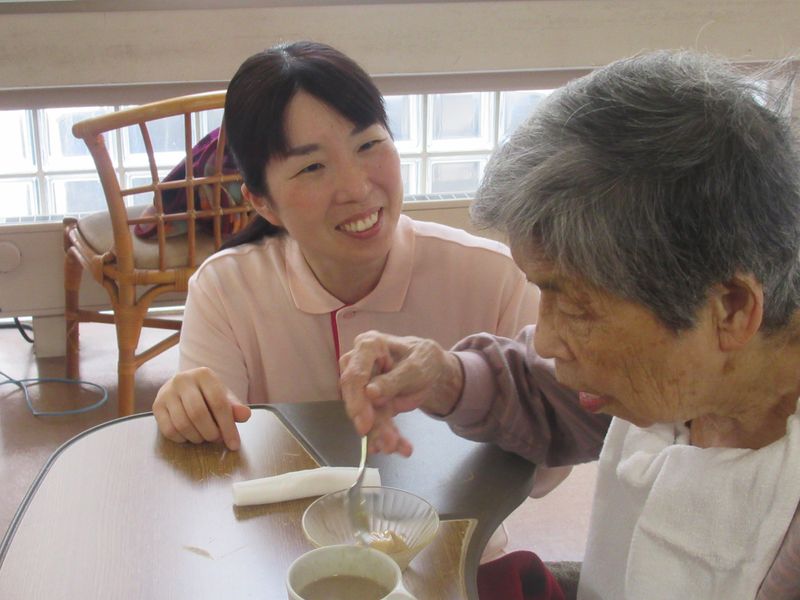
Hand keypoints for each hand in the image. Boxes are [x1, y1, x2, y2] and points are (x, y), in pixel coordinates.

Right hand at [153, 367, 250, 450]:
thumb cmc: (207, 394)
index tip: (234, 444)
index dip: (228, 426)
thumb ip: (234, 407)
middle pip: (198, 414)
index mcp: (204, 374)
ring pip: (182, 424)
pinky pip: (169, 431)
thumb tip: (245, 415)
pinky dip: (182, 439)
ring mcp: (166, 392)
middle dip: (211, 433)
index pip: (218, 403)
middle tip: (216, 439)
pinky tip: (190, 436)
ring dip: (197, 437)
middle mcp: (182, 380)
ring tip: (204, 437)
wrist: (183, 387)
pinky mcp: (156, 406)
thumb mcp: (223, 396)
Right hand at [339, 331, 463, 455]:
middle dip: (371, 424)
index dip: (357, 400)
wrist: (431, 368)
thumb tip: (369, 393)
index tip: (365, 425)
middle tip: (387, 444)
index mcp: (368, 346)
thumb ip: (393, 379)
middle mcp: (358, 365)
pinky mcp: (370, 405)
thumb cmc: (422, 358)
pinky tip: (395, 448)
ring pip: (366, 414)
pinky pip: (375, 423)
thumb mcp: (416, 367)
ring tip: (396, 448)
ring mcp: (362, 386)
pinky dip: (385, 437)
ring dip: (380, 434)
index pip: (355, 374)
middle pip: (356, 398)